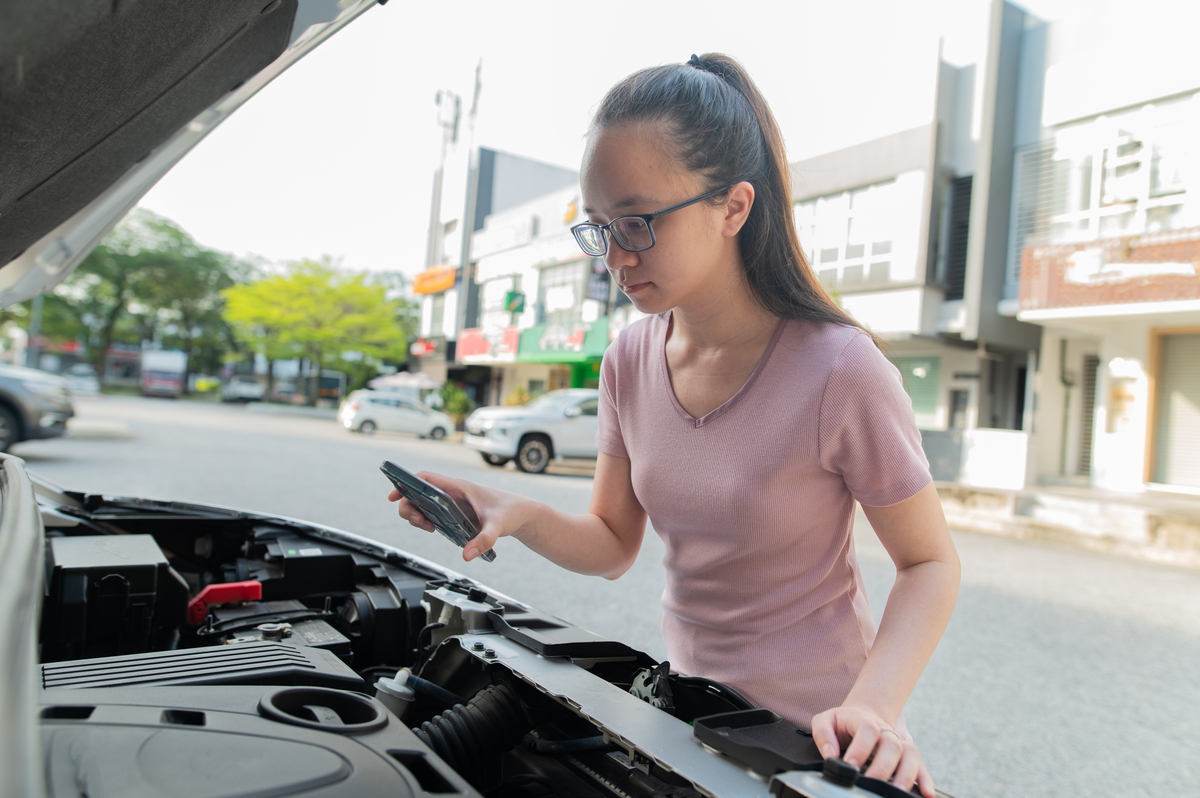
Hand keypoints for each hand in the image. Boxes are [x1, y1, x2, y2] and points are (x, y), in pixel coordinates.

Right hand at [386, 470, 533, 561]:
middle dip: (409, 506)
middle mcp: (453, 491)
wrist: (522, 514)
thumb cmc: (511, 511)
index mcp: (459, 486)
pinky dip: (426, 520)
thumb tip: (467, 555)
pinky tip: (433, 529)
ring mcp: (453, 502)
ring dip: (417, 514)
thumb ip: (484, 540)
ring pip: (423, 503)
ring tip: (426, 527)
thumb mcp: (498, 526)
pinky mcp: (455, 512)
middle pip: (418, 493)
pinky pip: (432, 512)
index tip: (394, 496)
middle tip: (418, 523)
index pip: (425, 478)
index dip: (406, 484)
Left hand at [810, 704, 933, 796]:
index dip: (860, 748)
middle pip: (892, 745)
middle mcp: (885, 731)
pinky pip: (920, 765)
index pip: (868, 730)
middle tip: (870, 782)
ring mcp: (898, 742)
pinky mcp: (906, 756)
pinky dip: (925, 779)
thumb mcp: (826, 721)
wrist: (863, 715)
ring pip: (910, 754)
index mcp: (864, 721)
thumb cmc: (843, 722)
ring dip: (906, 774)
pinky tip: (927, 793)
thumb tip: (831, 754)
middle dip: (882, 766)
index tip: (849, 765)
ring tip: (898, 791)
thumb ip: (823, 734)